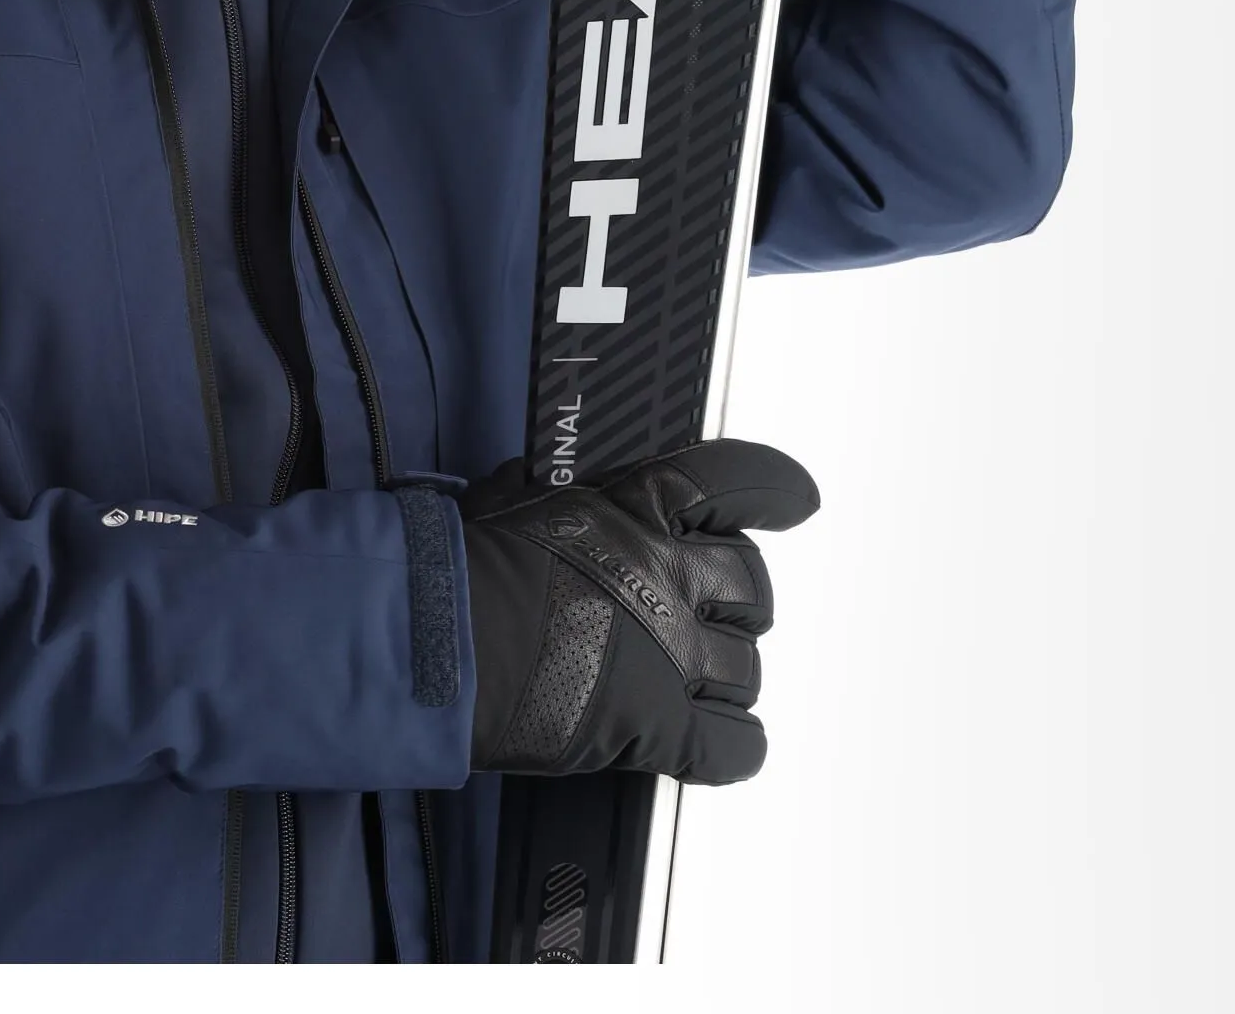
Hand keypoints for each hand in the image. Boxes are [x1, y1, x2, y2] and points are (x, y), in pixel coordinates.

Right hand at [459, 438, 819, 784]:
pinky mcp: (659, 724)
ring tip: (693, 682)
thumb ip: (559, 497)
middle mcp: (665, 575)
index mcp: (634, 510)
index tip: (796, 500)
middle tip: (716, 612)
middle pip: (753, 586)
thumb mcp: (516, 500)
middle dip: (742, 601)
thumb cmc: (462, 564)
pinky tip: (716, 745)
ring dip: (727, 677)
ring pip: (748, 669)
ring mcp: (670, 651)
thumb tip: (547, 487)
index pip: (733, 484)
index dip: (775, 489)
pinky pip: (733, 748)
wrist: (438, 636)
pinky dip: (734, 750)